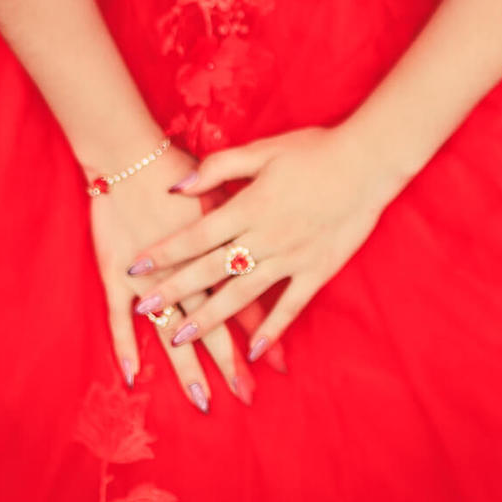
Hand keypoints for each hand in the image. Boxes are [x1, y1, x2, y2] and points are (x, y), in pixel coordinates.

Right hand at [88, 145, 286, 414]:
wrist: (128, 152)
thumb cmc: (177, 163)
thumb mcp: (222, 184)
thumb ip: (244, 217)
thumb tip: (265, 238)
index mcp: (214, 249)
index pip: (243, 298)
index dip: (260, 332)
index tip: (277, 366)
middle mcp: (185, 269)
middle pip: (211, 322)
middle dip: (229, 362)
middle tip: (246, 396)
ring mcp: (148, 276)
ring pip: (172, 328)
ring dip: (187, 366)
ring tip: (201, 399)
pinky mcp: (116, 274)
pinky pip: (119, 317)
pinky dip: (125, 344)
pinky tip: (133, 375)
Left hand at [119, 125, 400, 364]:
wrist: (366, 163)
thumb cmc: (313, 150)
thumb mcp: (262, 150)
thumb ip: (219, 167)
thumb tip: (178, 184)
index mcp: (248, 207)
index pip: (195, 236)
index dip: (163, 253)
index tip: (135, 267)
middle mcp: (265, 237)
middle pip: (211, 270)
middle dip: (175, 292)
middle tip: (144, 310)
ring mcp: (291, 258)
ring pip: (243, 295)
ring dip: (210, 318)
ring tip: (182, 337)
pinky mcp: (317, 271)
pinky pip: (290, 306)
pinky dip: (272, 330)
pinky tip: (254, 351)